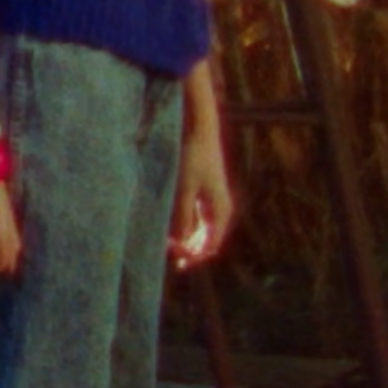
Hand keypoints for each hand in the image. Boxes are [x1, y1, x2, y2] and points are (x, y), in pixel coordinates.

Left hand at [170, 138, 233, 269]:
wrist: (199, 129)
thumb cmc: (192, 156)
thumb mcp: (183, 188)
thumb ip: (181, 217)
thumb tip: (180, 242)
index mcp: (220, 212)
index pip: (210, 247)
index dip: (193, 257)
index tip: (175, 259)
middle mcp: (220, 210)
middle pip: (206, 242)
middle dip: (189, 250)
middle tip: (167, 251)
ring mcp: (212, 203)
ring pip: (200, 232)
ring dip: (185, 240)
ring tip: (166, 242)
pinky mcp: (203, 195)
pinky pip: (195, 220)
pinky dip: (184, 227)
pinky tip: (170, 228)